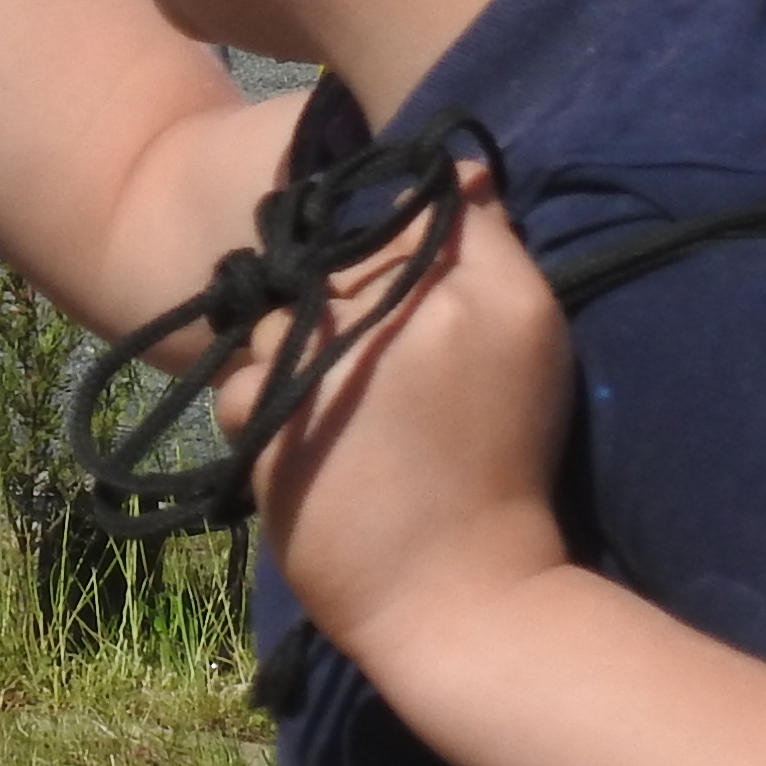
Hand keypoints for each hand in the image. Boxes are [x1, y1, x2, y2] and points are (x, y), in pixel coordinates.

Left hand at [228, 170, 577, 675]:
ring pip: (277, 319)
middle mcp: (396, 312)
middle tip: (383, 392)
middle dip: (342, 311)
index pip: (407, 211)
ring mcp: (325, 366)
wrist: (462, 595)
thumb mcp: (525, 342)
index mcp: (475, 287)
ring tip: (349, 425)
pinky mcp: (272, 421)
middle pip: (332, 265)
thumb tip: (461, 170)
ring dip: (296, 361)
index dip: (397, 245)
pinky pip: (240, 383)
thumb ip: (489, 248)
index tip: (407, 301)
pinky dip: (261, 415)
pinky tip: (312, 454)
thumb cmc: (501, 468)